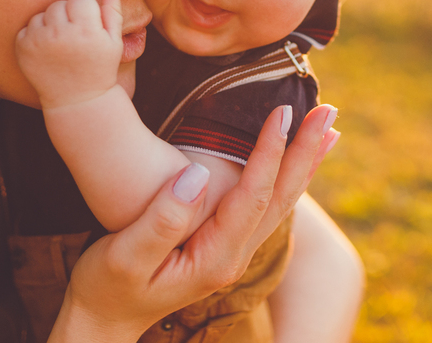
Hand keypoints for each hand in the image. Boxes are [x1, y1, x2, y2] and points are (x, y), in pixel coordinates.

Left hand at [16, 0, 123, 108]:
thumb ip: (113, 10)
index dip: (86, 13)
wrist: (76, 102)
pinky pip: (27, 28)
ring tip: (61, 46)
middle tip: (74, 39)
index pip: (80, 0)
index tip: (88, 30)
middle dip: (67, 17)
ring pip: (42, 14)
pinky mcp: (23, 49)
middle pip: (59, 5)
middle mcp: (61, 34)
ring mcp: (39, 42)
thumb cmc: (99, 68)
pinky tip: (47, 53)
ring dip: (50, 25)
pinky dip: (35, 36)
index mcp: (86, 30)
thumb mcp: (113, 41)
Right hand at [48, 102, 339, 342]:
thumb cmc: (105, 287)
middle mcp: (233, 257)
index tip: (284, 112)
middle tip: (329, 110)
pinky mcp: (223, 246)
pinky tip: (294, 160)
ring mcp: (231, 253)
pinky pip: (264, 205)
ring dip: (305, 162)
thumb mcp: (124, 256)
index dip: (271, 151)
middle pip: (280, 197)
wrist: (102, 320)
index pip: (254, 196)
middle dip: (307, 152)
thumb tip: (199, 174)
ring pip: (279, 202)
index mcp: (215, 257)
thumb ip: (162, 220)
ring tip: (327, 127)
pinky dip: (285, 176)